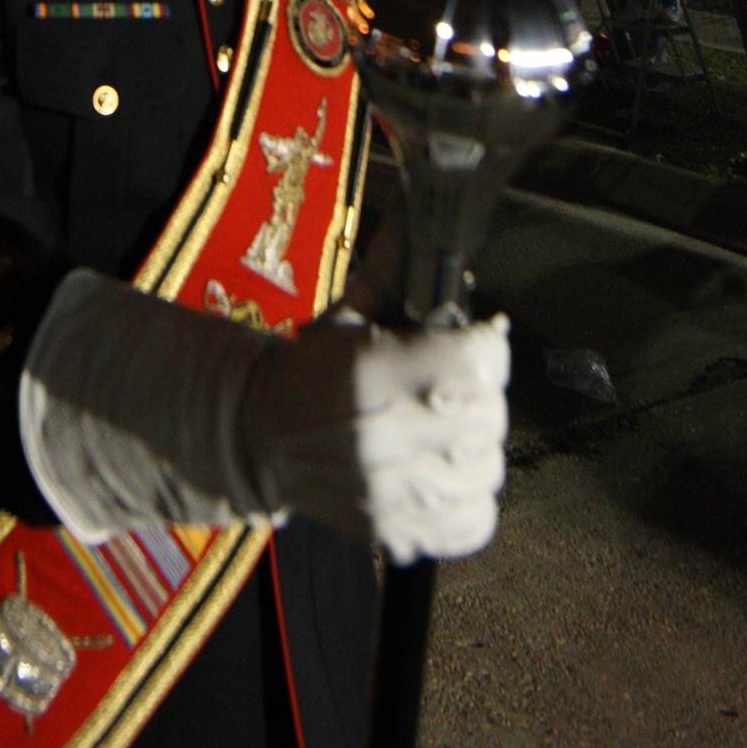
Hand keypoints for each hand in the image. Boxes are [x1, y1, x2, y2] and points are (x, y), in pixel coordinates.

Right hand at [20, 273, 508, 562]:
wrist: (257, 438)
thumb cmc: (309, 373)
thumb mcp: (347, 318)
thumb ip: (395, 276)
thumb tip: (424, 215)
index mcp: (375, 372)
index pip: (480, 362)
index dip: (487, 349)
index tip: (475, 345)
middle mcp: (388, 436)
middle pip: (490, 416)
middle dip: (480, 397)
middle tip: (455, 389)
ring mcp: (393, 493)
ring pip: (486, 471)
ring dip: (475, 449)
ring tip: (445, 433)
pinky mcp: (396, 532)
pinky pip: (474, 523)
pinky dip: (471, 501)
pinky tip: (445, 475)